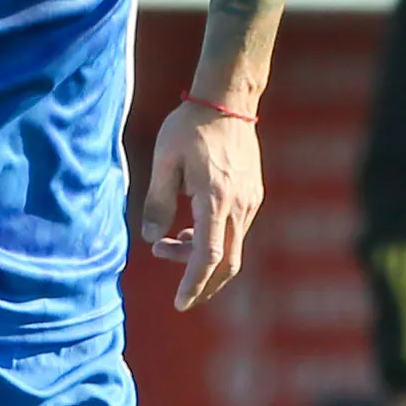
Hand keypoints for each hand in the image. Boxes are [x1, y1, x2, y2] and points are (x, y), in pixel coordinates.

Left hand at [140, 100, 261, 310]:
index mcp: (216, 198)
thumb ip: (157, 202)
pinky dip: (213, 241)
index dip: (193, 283)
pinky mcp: (253, 196)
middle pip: (227, 264)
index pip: (207, 255)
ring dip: (201, 257)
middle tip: (177, 293)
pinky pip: (235, 231)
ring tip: (166, 244)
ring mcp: (250, 201)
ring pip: (231, 248)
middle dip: (202, 284)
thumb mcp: (164, 161)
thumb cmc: (190, 128)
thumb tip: (152, 239)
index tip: (180, 303)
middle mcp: (239, 206)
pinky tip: (190, 228)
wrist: (227, 102)